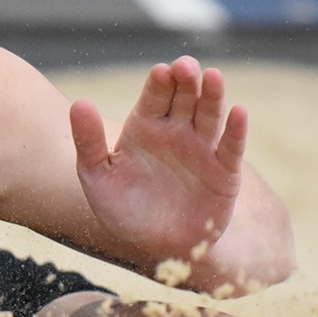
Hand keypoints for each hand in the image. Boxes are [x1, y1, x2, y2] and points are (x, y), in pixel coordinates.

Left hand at [69, 56, 248, 266]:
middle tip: (186, 66)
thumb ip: (88, 143)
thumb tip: (78, 103)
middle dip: (186, 80)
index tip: (160, 72)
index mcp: (146, 127)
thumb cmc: (123, 212)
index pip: (154, 96)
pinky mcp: (225, 171)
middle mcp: (177, 131)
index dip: (159, 83)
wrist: (156, 250)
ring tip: (213, 77)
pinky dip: (236, 130)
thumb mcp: (98, 180)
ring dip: (213, 96)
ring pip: (210, 115)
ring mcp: (203, 149)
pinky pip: (232, 147)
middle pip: (185, 97)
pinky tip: (239, 112)